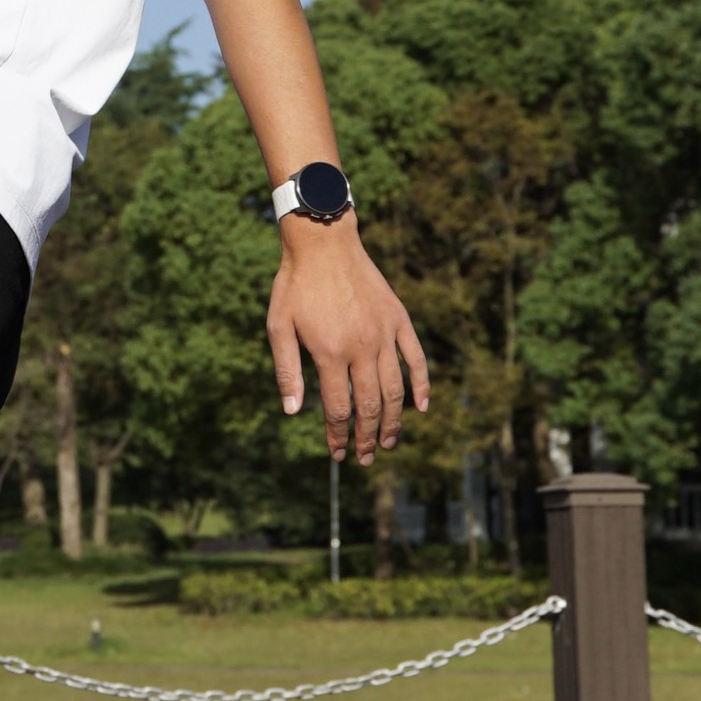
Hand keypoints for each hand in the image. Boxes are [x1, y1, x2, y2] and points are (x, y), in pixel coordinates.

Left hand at [266, 216, 428, 464]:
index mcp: (330, 352)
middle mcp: (362, 347)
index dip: (338, 436)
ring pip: (395, 389)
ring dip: (392, 421)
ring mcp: (384, 334)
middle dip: (366, 437)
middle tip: (363, 457)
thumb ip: (287, 371)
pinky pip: (416, 359)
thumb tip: (293, 412)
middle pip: (369, 405)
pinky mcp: (398, 320)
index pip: (338, 409)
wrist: (323, 242)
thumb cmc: (295, 285)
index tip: (337, 453)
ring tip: (387, 443)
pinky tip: (420, 407)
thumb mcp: (279, 327)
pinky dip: (421, 385)